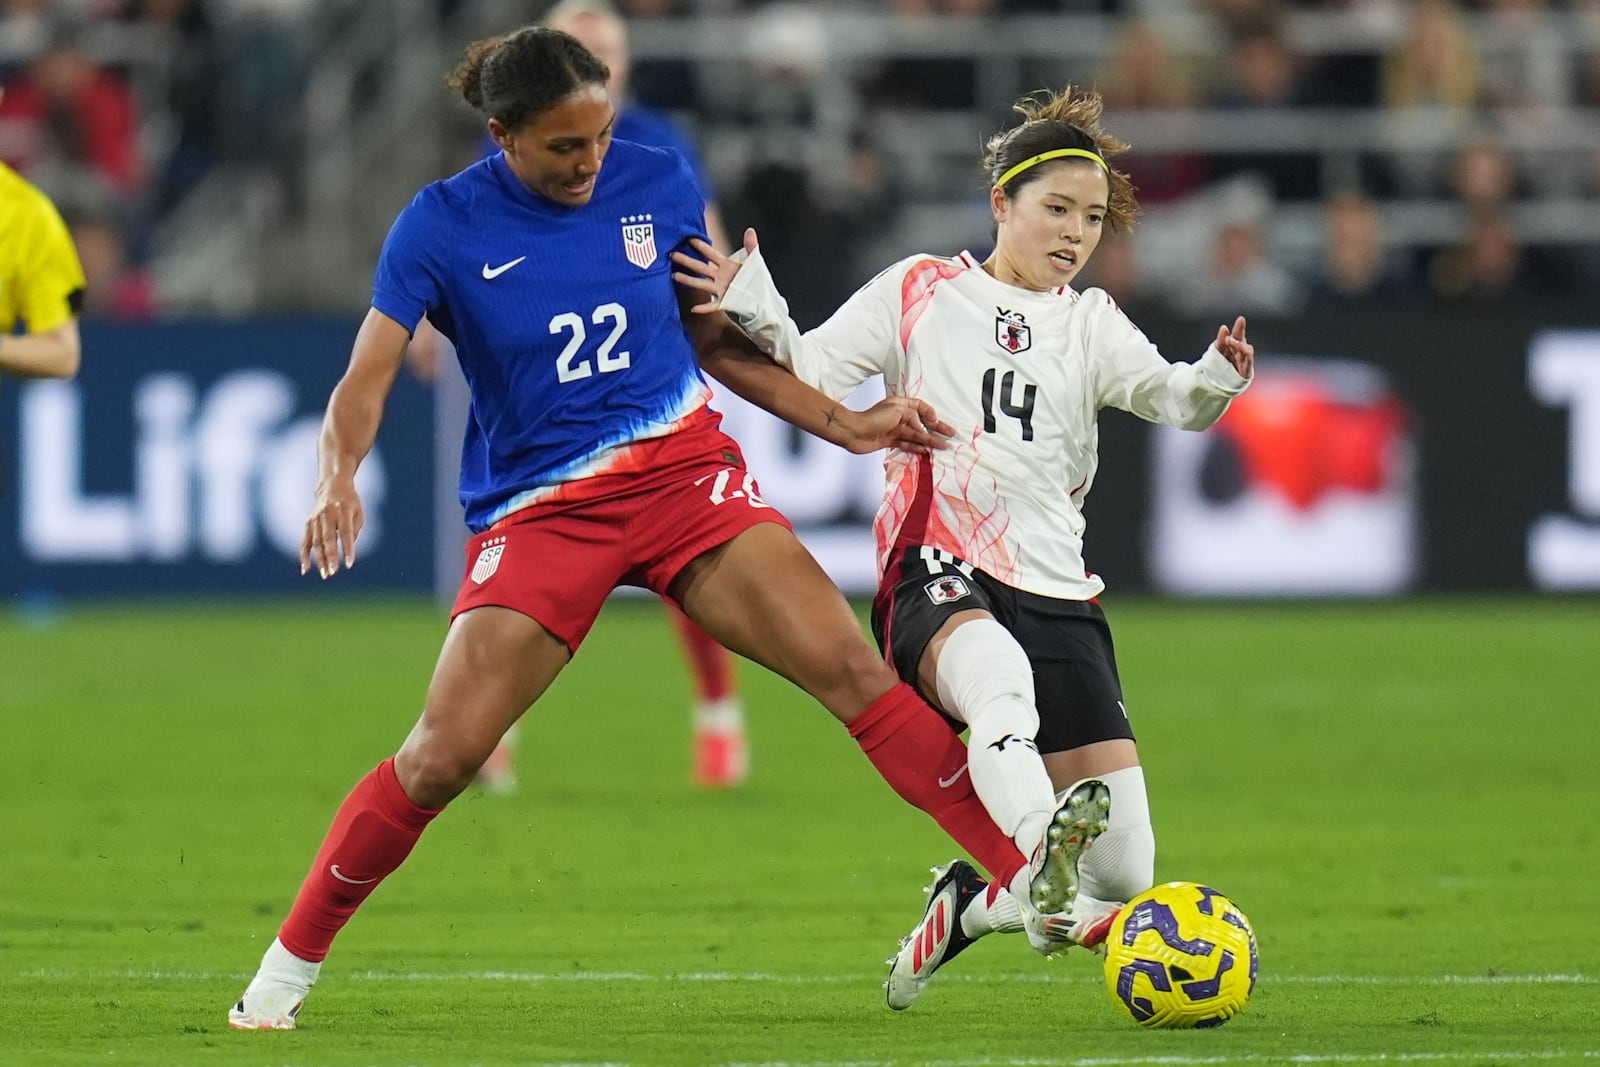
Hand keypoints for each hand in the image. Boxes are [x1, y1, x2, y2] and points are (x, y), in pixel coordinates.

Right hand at [300, 477, 364, 578]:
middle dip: (330, 556)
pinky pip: (305, 541)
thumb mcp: (359, 513)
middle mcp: (328, 514)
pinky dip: (304, 555)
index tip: (350, 564)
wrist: (333, 486)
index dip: (347, 548)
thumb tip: (347, 550)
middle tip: (333, 572)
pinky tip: (306, 569)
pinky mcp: (308, 523)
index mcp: (344, 510)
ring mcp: (316, 519)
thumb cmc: (350, 503)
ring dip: (319, 559)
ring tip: (325, 574)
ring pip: (316, 542)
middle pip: (328, 538)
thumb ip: (355, 531)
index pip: (346, 532)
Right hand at [671, 228, 758, 314]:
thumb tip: (750, 230)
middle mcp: (720, 277)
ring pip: (701, 284)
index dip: (701, 246)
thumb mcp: (754, 261)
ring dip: (689, 280)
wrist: (760, 298)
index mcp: (726, 266)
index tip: (689, 238)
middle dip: (687, 261)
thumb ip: (751, 246)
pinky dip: (704, 308)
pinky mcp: (725, 302)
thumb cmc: (755, 279)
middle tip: (673, 255)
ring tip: (675, 276)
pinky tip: (694, 308)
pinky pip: (712, 305)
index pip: (711, 254)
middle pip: (701, 267)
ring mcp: (720, 289)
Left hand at [839, 396, 955, 454]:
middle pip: (922, 422)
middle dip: (937, 429)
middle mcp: (900, 416)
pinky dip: (917, 447)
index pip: (921, 406)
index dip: (930, 413)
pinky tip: (927, 451)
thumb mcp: (897, 411)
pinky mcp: (891, 441)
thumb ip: (913, 418)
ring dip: (930, 441)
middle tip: (952, 434)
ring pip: (917, 435)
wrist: (853, 432)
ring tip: (943, 446)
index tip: (936, 421)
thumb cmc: (873, 418)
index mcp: (901, 404)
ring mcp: (896, 429)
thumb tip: (922, 431)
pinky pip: (908, 444)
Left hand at [1216, 316, 1253, 378]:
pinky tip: (1247, 350)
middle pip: (1241, 344)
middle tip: (1229, 339)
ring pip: (1244, 353)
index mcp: (1234, 347)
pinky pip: (1247, 365)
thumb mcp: (1217, 351)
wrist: (1216, 386)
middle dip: (1238, 339)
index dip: (1239, 329)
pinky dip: (1247, 359)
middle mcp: (1240, 354)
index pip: (1237, 336)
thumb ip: (1220, 341)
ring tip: (1233, 343)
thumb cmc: (1218, 366)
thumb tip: (1224, 327)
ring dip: (1240, 347)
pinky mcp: (1246, 373)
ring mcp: (1244, 363)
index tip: (1241, 319)